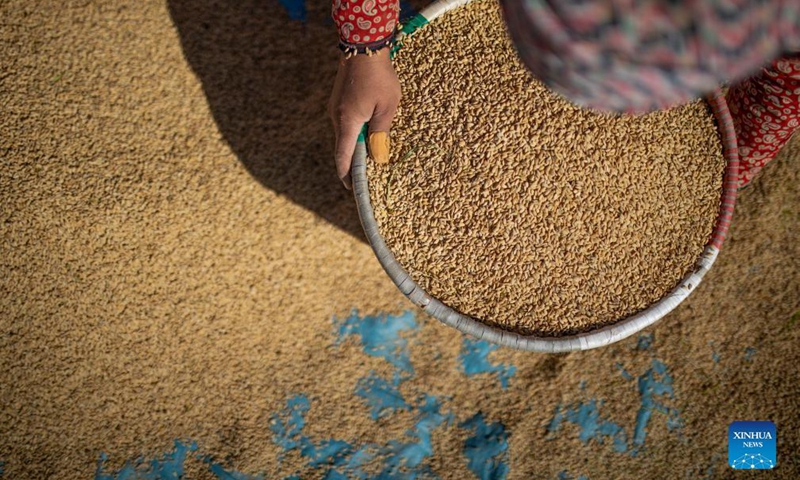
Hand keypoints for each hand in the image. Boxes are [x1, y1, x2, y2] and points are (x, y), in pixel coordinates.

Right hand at [328, 49, 400, 188]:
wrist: (364, 46)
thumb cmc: (380, 76)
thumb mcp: (388, 107)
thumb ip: (381, 133)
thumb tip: (378, 157)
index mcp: (347, 122)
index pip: (343, 157)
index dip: (347, 175)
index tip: (352, 189)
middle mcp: (336, 117)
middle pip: (343, 147)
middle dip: (354, 162)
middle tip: (367, 176)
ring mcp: (335, 108)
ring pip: (345, 135)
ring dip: (355, 146)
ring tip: (370, 156)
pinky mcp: (339, 101)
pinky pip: (345, 123)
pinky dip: (354, 132)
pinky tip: (367, 133)